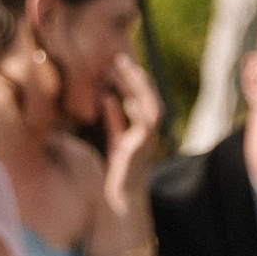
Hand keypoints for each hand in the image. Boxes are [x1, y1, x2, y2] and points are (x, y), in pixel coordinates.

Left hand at [102, 48, 165, 195]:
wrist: (122, 197)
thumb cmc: (119, 170)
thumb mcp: (115, 140)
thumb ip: (114, 119)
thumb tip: (106, 97)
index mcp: (143, 126)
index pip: (141, 95)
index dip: (133, 77)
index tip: (118, 60)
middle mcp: (149, 130)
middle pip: (148, 95)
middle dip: (135, 76)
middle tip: (120, 57)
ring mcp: (148, 138)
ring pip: (149, 106)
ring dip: (137, 87)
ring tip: (123, 70)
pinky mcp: (142, 148)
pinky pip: (143, 126)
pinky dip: (135, 112)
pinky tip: (126, 100)